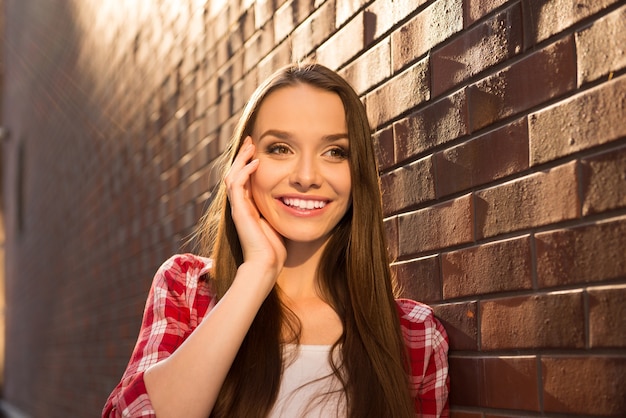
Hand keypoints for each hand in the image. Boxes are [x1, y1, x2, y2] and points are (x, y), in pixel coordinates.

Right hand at [224, 137, 285, 281]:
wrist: (265, 265)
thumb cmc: (274, 249)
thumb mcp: (278, 222)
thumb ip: (279, 210)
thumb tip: (295, 200)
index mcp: (248, 207)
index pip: (244, 179)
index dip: (248, 164)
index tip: (257, 150)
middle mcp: (240, 206)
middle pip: (235, 173)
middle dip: (243, 156)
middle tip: (251, 141)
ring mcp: (238, 208)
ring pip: (232, 175)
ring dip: (242, 159)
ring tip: (251, 145)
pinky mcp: (239, 211)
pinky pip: (237, 185)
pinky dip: (246, 172)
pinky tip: (256, 162)